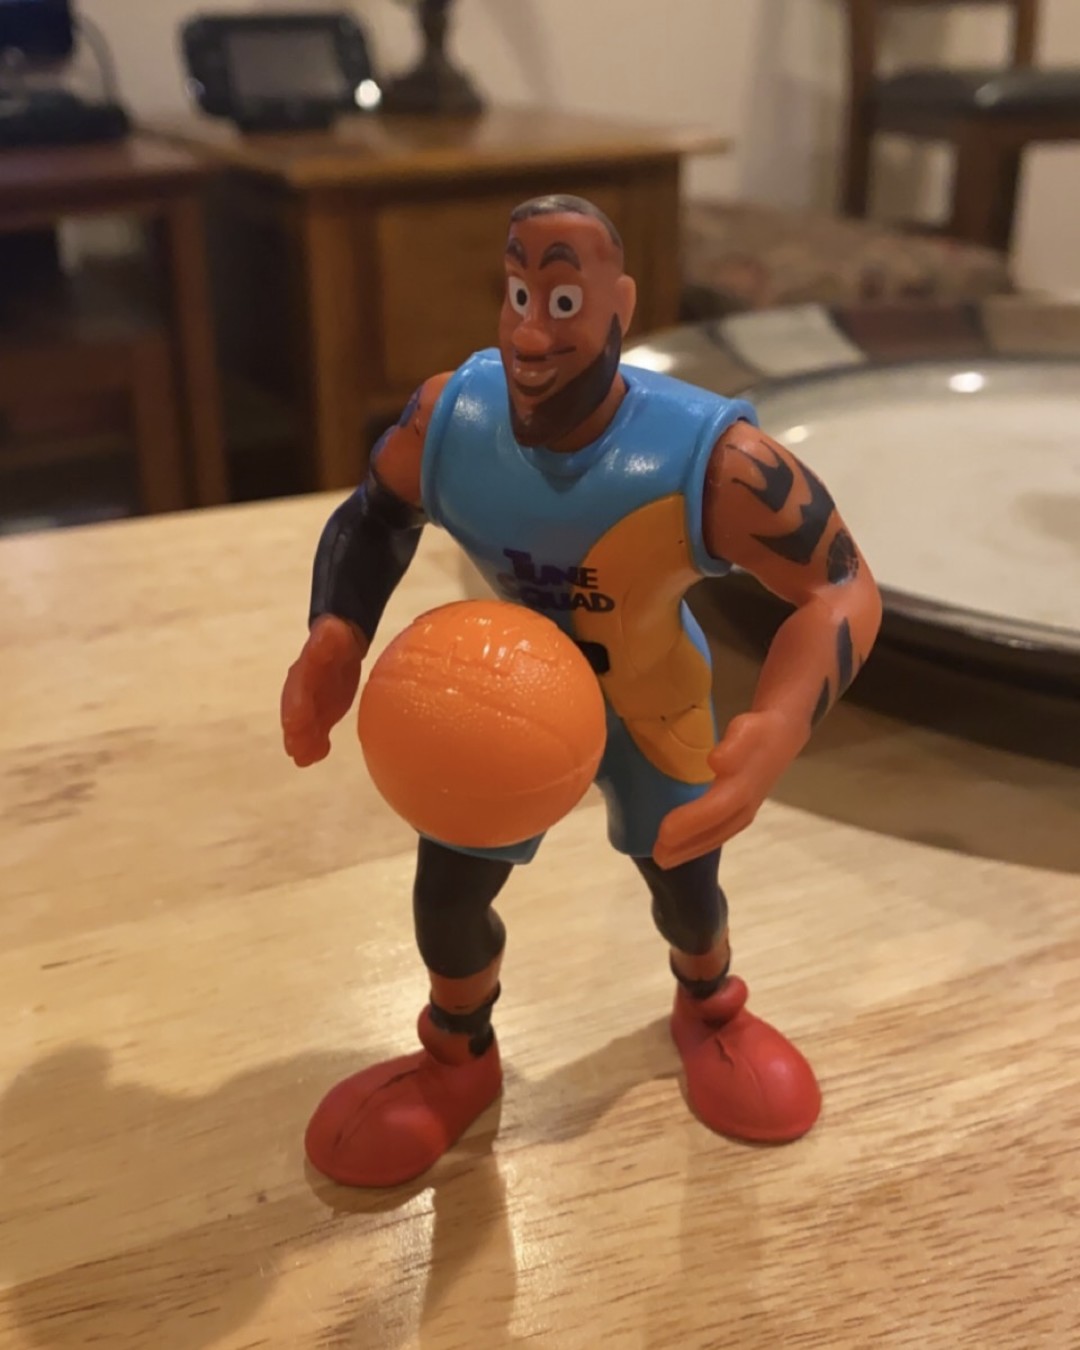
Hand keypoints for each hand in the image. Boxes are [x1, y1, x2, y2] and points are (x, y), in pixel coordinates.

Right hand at [281, 616, 364, 766]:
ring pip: (301, 722)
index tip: (294, 723)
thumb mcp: (334, 633)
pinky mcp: (317, 712)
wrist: (339, 646)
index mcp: (307, 666)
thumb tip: (329, 632)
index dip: (297, 703)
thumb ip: (328, 637)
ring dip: (301, 740)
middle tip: (295, 750)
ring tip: (302, 759)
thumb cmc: (336, 640)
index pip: (300, 683)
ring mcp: (308, 700)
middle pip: (296, 707)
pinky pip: (314, 730)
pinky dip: (313, 745)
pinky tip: (311, 759)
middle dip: (295, 728)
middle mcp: (302, 686)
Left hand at [653, 711, 802, 869]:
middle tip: (657, 856)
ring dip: (691, 850)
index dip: (690, 822)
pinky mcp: (740, 813)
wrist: (782, 736)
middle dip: (686, 846)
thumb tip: (717, 762)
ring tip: (665, 858)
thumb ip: (734, 746)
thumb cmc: (756, 732)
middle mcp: (744, 806)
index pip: (715, 809)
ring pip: (717, 836)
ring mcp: (744, 812)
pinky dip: (700, 843)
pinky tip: (682, 847)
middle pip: (714, 831)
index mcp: (743, 787)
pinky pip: (719, 833)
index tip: (663, 832)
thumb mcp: (746, 730)